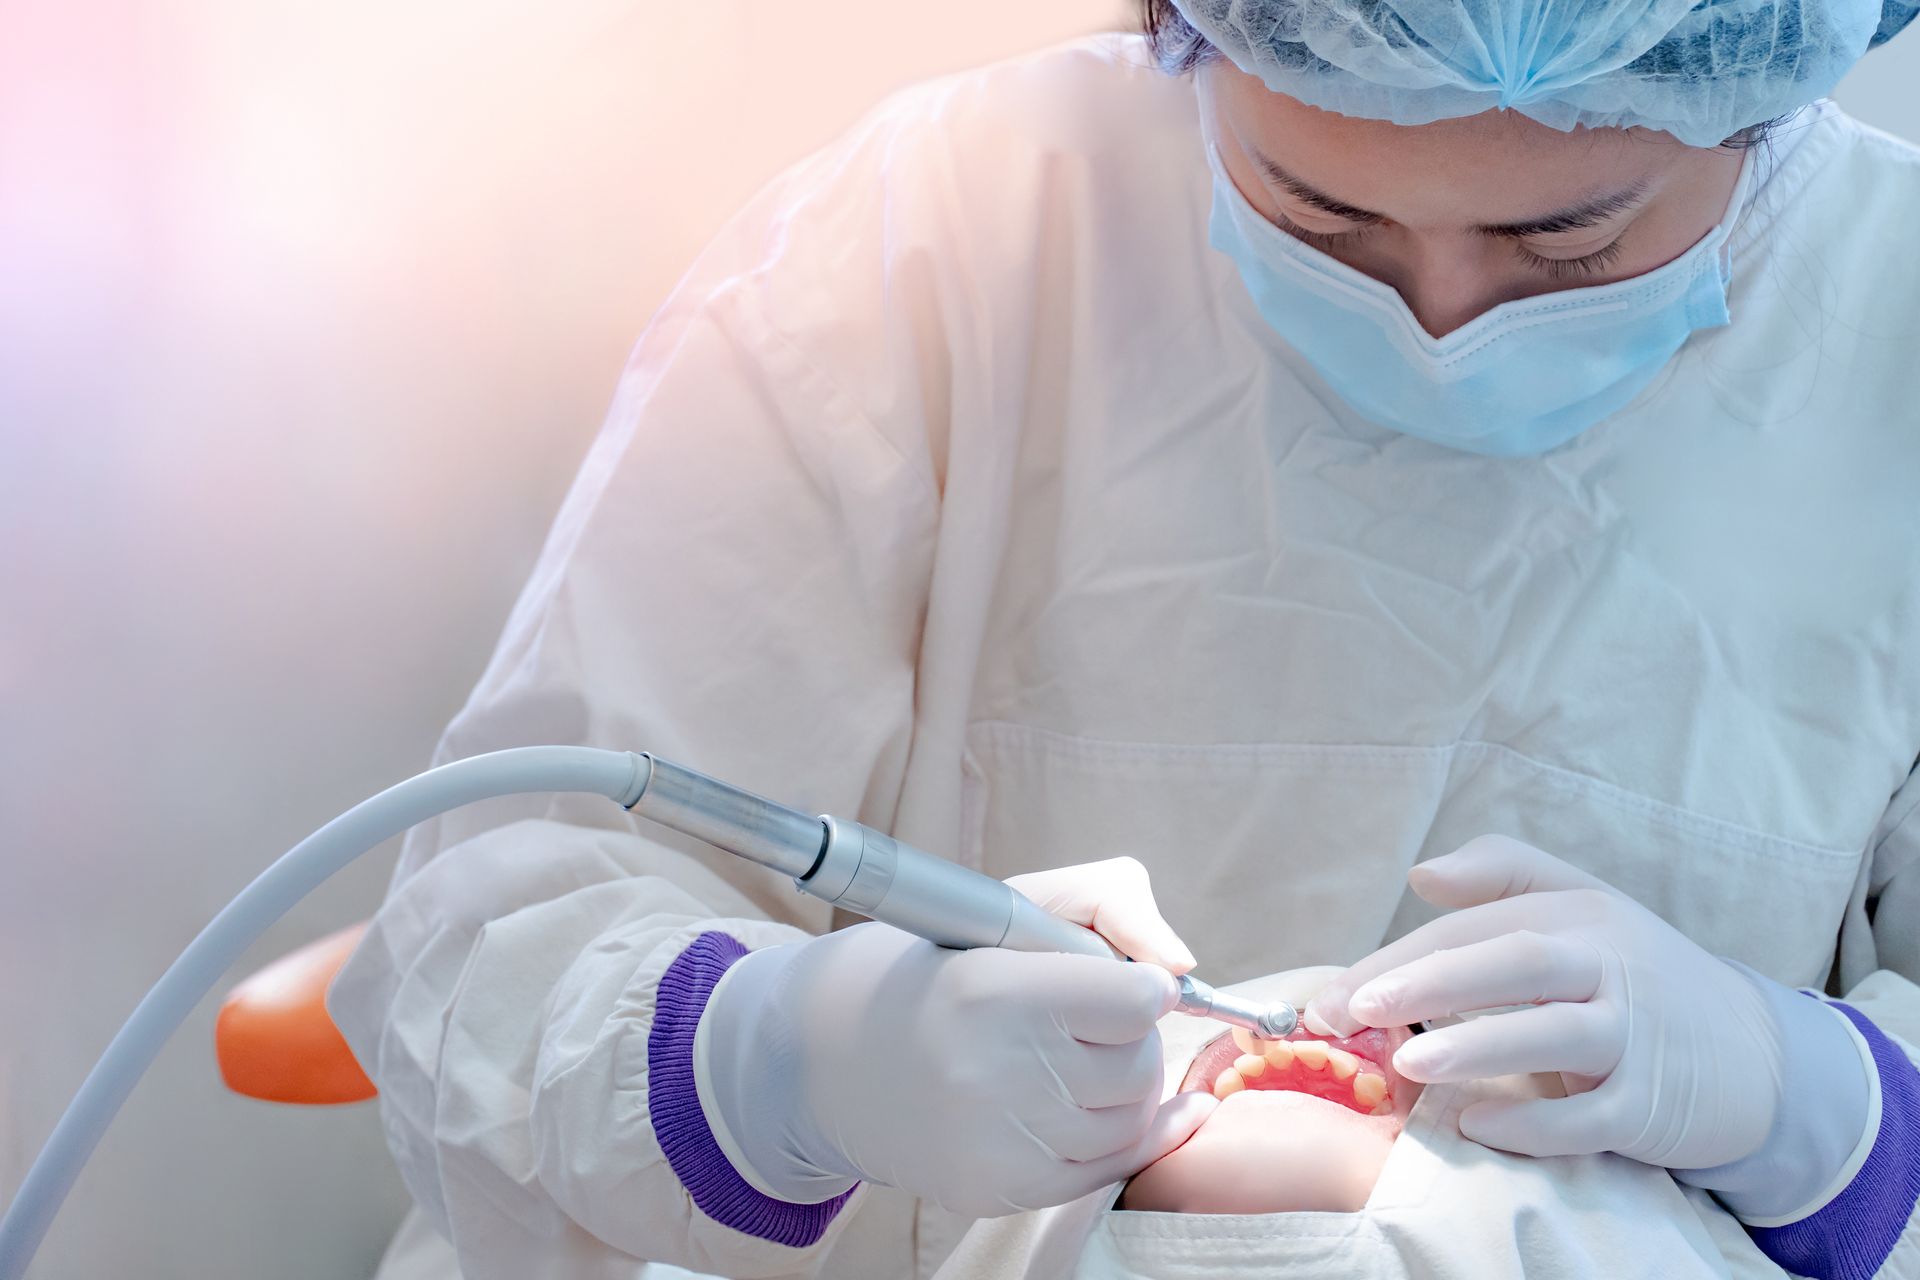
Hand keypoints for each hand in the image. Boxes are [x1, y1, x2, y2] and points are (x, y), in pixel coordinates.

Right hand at [698, 857, 1216, 1216]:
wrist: (838, 1057)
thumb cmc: (945, 969)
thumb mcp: (1014, 907)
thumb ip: (1111, 901)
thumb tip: (1180, 969)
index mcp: (994, 991)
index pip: (1137, 1000)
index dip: (1138, 984)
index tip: (1117, 980)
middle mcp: (995, 1074)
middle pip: (1141, 1064)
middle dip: (1127, 1036)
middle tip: (1083, 1020)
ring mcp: (999, 1142)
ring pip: (1134, 1119)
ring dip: (1121, 1086)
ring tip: (1068, 1058)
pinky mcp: (1001, 1190)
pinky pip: (1111, 1168)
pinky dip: (1120, 1134)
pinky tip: (1100, 1103)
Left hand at [1304, 835, 1782, 1169]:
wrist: (1756, 1054)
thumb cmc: (1639, 978)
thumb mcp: (1583, 908)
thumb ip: (1503, 876)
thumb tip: (1420, 873)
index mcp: (1579, 917)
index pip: (1474, 929)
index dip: (1400, 958)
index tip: (1332, 994)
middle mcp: (1609, 967)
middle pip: (1516, 961)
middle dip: (1430, 982)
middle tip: (1354, 1009)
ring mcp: (1636, 1037)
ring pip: (1553, 1035)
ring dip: (1478, 1046)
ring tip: (1409, 1061)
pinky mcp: (1655, 1105)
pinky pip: (1591, 1117)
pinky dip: (1536, 1122)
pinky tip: (1478, 1123)